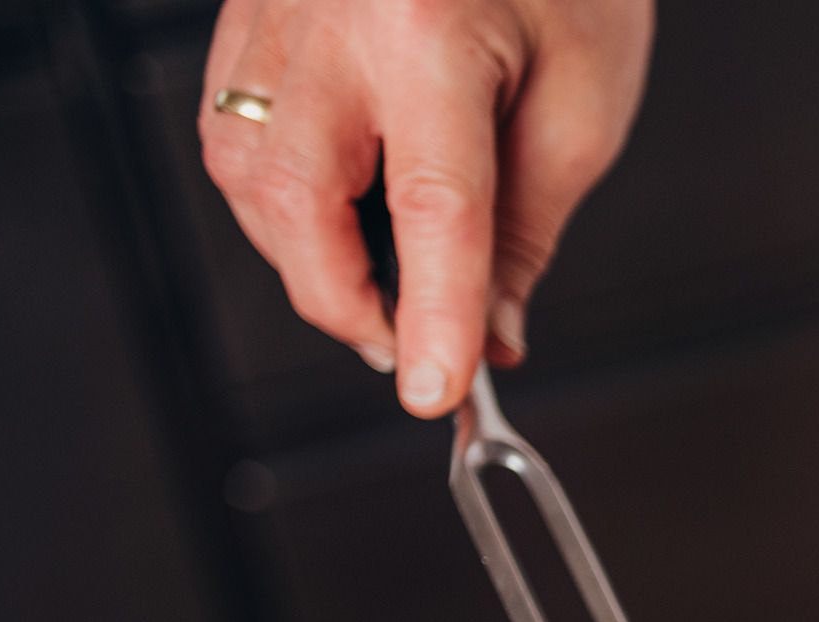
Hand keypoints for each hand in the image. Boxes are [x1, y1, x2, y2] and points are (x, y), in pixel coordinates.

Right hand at [199, 0, 653, 418]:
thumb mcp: (582, 101)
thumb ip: (529, 226)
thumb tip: (493, 325)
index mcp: (431, 31)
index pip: (430, 209)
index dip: (432, 314)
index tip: (437, 387)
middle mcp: (333, 19)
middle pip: (296, 199)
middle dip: (348, 302)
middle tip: (414, 348)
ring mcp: (275, 11)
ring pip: (247, 172)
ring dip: (308, 258)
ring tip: (386, 292)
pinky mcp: (252, 13)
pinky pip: (236, 129)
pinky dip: (282, 201)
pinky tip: (339, 221)